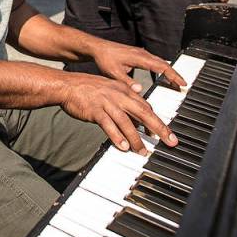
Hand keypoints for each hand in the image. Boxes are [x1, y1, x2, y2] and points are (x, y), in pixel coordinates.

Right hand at [59, 74, 178, 153]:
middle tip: (170, 141)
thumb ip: (126, 95)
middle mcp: (118, 96)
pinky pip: (108, 125)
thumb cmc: (87, 88)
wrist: (67, 85)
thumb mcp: (110, 88)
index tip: (163, 133)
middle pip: (143, 112)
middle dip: (159, 128)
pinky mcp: (95, 111)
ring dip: (136, 138)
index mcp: (123, 90)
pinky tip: (123, 146)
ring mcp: (107, 103)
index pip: (145, 106)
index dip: (156, 120)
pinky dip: (116, 136)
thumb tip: (141, 100)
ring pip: (126, 122)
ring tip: (142, 151)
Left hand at [91, 41, 185, 93]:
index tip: (181, 83)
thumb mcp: (114, 73)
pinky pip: (154, 61)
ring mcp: (141, 53)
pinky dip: (161, 69)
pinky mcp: (138, 55)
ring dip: (169, 71)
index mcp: (140, 57)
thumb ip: (127, 82)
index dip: (173, 75)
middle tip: (182, 85)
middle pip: (164, 63)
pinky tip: (162, 75)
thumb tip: (140, 90)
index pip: (162, 66)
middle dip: (175, 75)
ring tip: (175, 82)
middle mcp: (143, 54)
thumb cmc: (104, 58)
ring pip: (160, 62)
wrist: (97, 48)